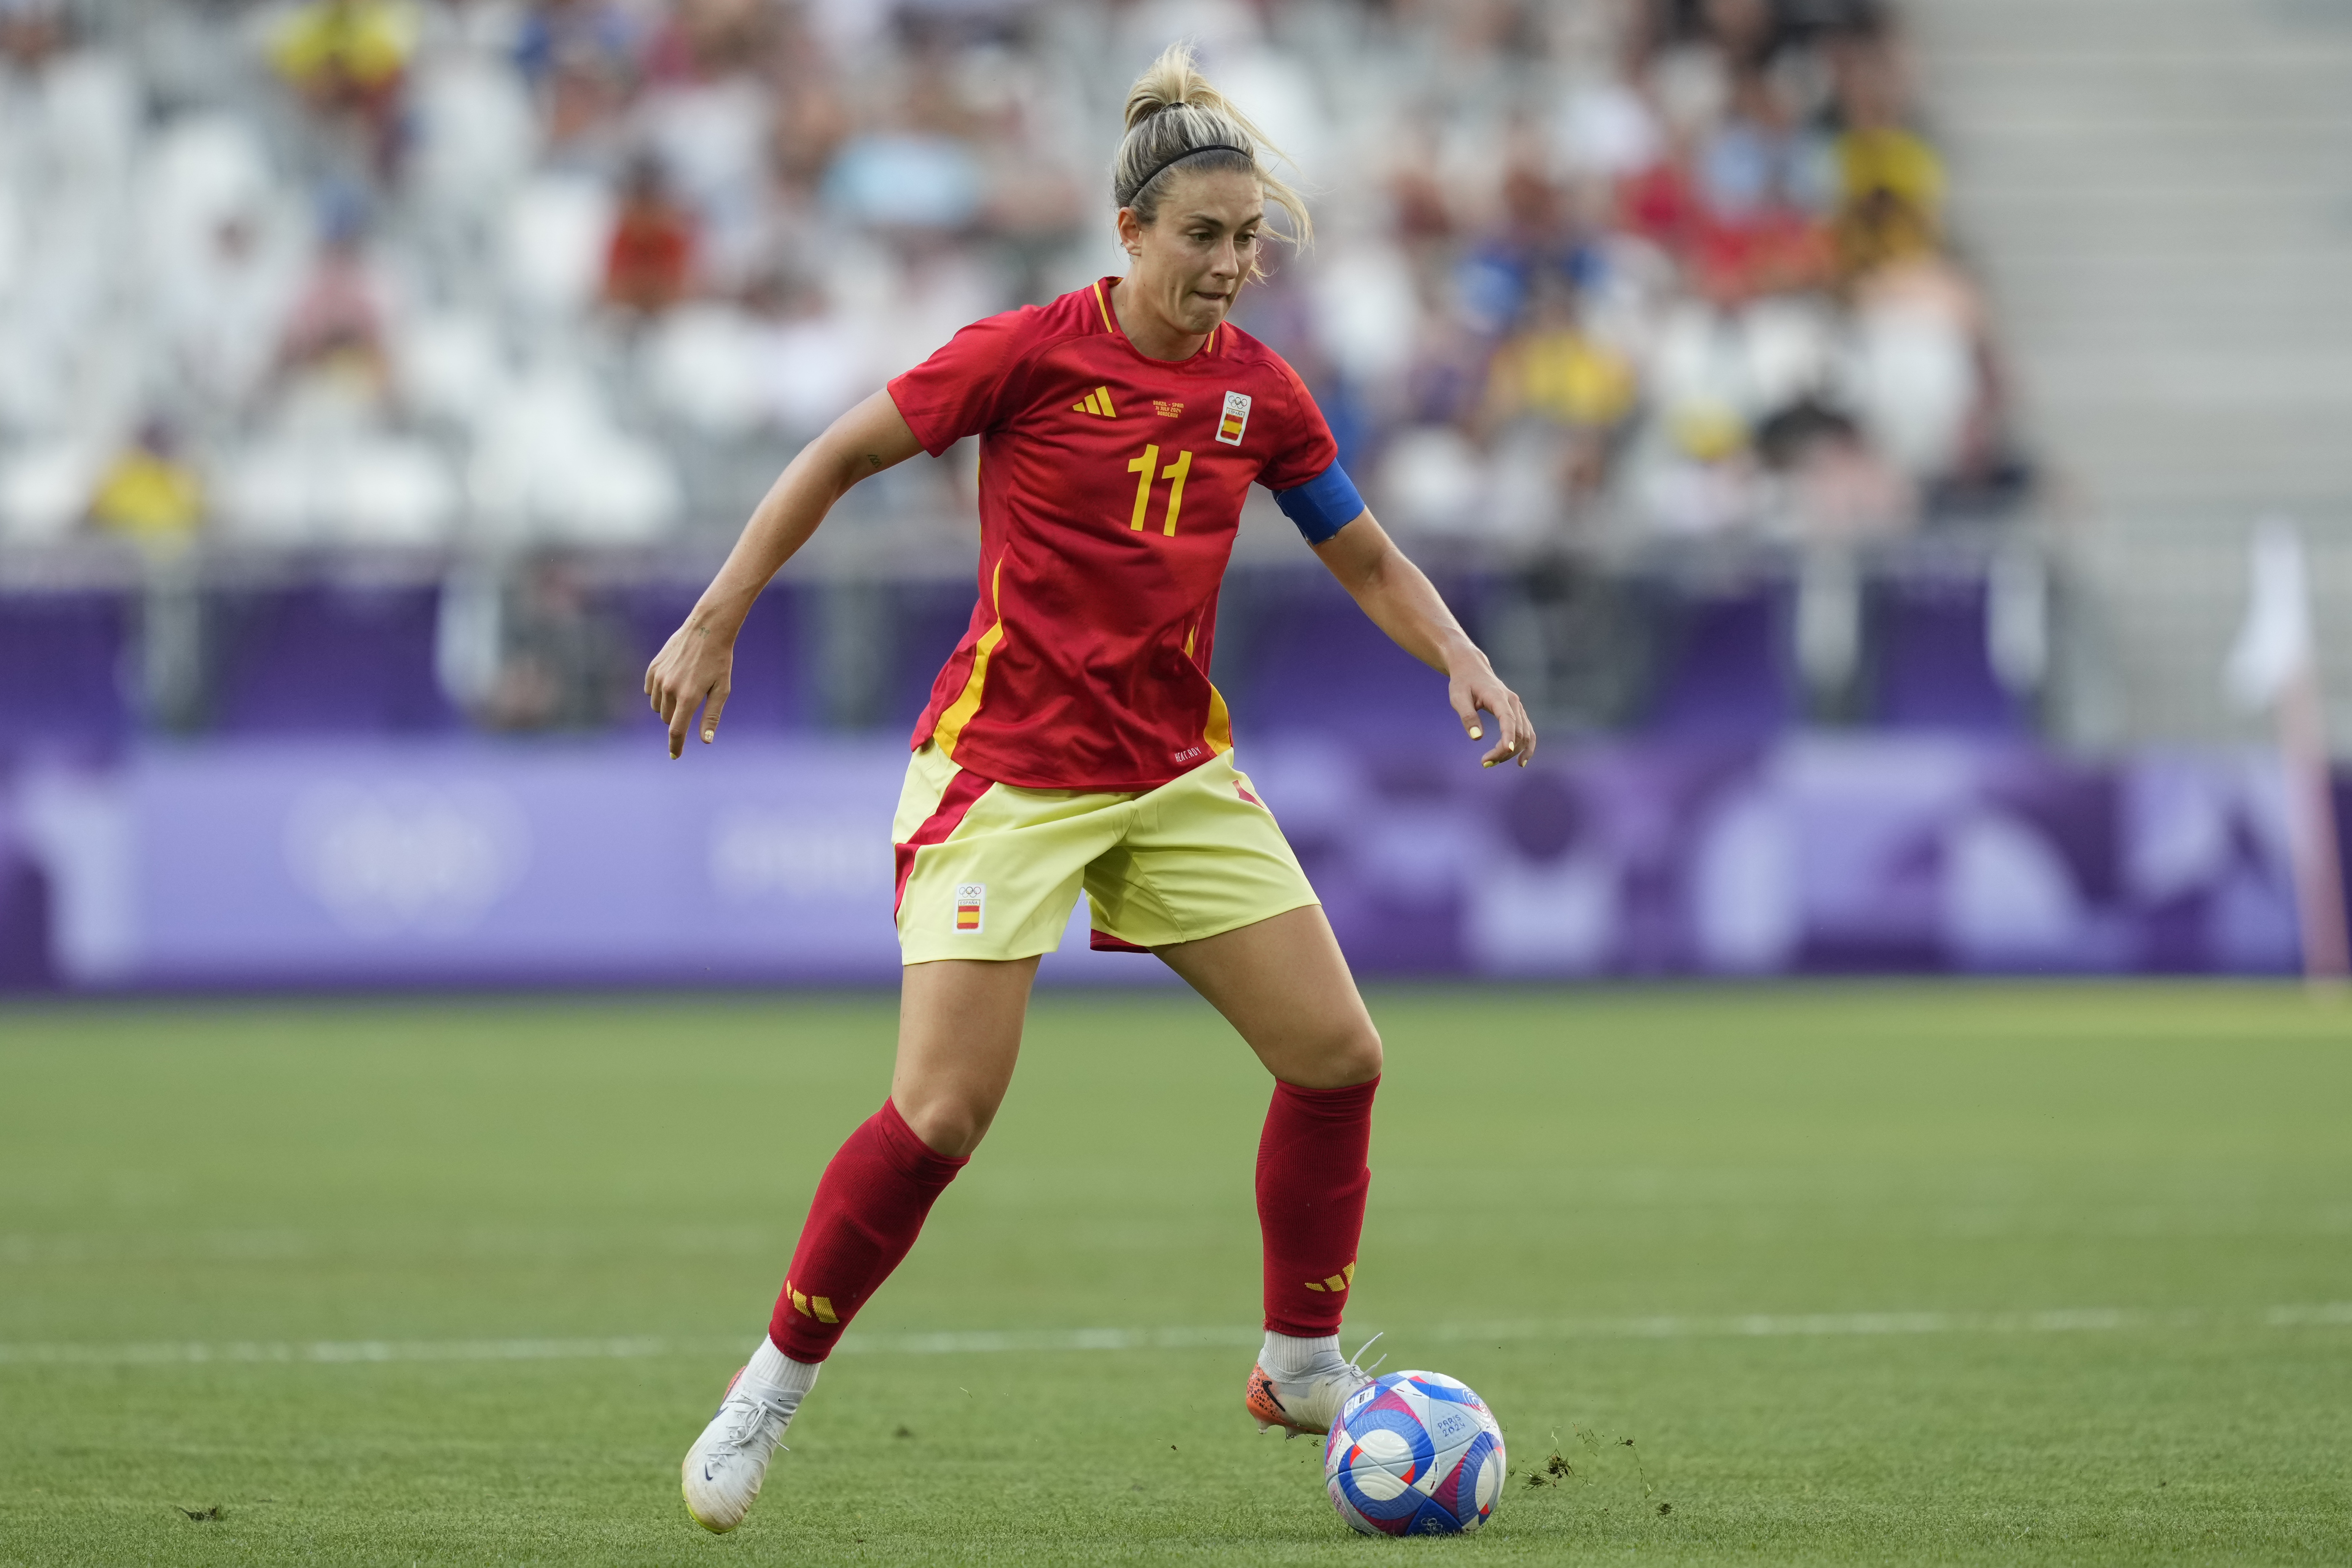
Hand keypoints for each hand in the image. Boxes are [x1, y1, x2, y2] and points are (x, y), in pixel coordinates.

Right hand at [644, 618, 734, 758]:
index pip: (676, 731)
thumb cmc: (719, 661)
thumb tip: (705, 741)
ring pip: (657, 706)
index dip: (675, 746)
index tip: (675, 756)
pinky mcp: (653, 668)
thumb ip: (711, 716)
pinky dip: (659, 693)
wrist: (707, 629)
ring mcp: (659, 677)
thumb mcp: (722, 690)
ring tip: (684, 690)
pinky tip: (672, 681)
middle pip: (667, 719)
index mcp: (688, 697)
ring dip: (668, 706)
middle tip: (692, 703)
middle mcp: (670, 689)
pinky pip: (650, 691)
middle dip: (677, 719)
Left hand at [1450, 664, 1536, 767]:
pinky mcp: (1518, 713)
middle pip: (1517, 731)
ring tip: (1492, 763)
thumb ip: (1467, 716)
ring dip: (1512, 752)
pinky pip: (1528, 732)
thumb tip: (1476, 737)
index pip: (1508, 719)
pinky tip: (1520, 762)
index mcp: (1499, 696)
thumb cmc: (1463, 683)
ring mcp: (1518, 707)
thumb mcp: (1458, 697)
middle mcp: (1513, 702)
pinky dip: (1526, 747)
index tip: (1504, 751)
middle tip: (1484, 763)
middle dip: (1504, 751)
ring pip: (1524, 734)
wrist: (1472, 668)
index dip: (1508, 736)